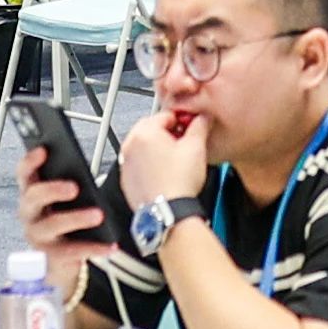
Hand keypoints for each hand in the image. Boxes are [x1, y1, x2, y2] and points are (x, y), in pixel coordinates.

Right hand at [12, 145, 112, 260]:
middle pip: (33, 197)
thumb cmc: (65, 220)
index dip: (30, 161)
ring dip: (77, 218)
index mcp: (31, 193)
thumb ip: (70, 183)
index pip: (24, 173)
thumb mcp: (65, 200)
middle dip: (53, 189)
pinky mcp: (51, 257)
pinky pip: (72, 251)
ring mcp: (37, 236)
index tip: (44, 150)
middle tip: (75, 187)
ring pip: (53, 224)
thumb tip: (85, 173)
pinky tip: (111, 245)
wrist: (59, 261)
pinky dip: (94, 248)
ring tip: (98, 215)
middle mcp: (29, 214)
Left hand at [112, 100, 216, 216]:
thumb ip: (200, 125)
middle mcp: (129, 146)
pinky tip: (165, 175)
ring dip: (158, 150)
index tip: (190, 129)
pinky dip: (150, 166)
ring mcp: (126, 164)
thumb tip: (202, 118)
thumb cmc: (179, 183)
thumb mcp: (196, 147)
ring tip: (176, 162)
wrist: (168, 213)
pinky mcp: (126, 180)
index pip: (166, 115)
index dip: (182, 121)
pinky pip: (139, 165)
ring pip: (144, 148)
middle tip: (184, 145)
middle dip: (168, 135)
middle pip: (152, 130)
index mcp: (144, 132)